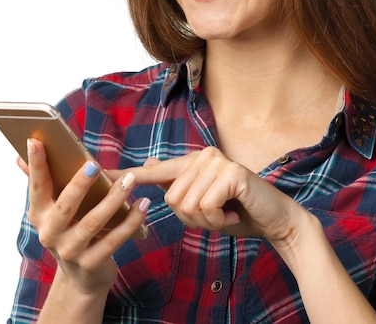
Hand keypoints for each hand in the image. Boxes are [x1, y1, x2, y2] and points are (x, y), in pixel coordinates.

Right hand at [22, 138, 149, 294]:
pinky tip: (143, 205)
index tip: (37, 141)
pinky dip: (130, 221)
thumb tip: (22, 156)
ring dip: (114, 199)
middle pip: (66, 205)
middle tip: (96, 164)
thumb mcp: (56, 210)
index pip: (37, 186)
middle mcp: (50, 233)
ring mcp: (70, 251)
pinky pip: (114, 240)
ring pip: (93, 222)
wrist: (82, 278)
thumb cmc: (72, 229)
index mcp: (39, 214)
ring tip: (131, 180)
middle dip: (80, 184)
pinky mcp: (91, 263)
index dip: (36, 164)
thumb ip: (46, 183)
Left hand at [131, 146, 307, 243]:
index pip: (157, 170)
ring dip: (207, 219)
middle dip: (192, 217)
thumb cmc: (236, 211)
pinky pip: (206, 206)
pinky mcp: (232, 172)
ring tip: (226, 210)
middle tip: (217, 212)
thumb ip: (177, 186)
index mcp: (194, 161)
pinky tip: (234, 210)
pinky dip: (218, 219)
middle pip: (171, 198)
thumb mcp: (202, 204)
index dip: (130, 175)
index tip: (102, 174)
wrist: (273, 219)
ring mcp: (218, 161)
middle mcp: (204, 155)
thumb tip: (148, 164)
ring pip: (187, 204)